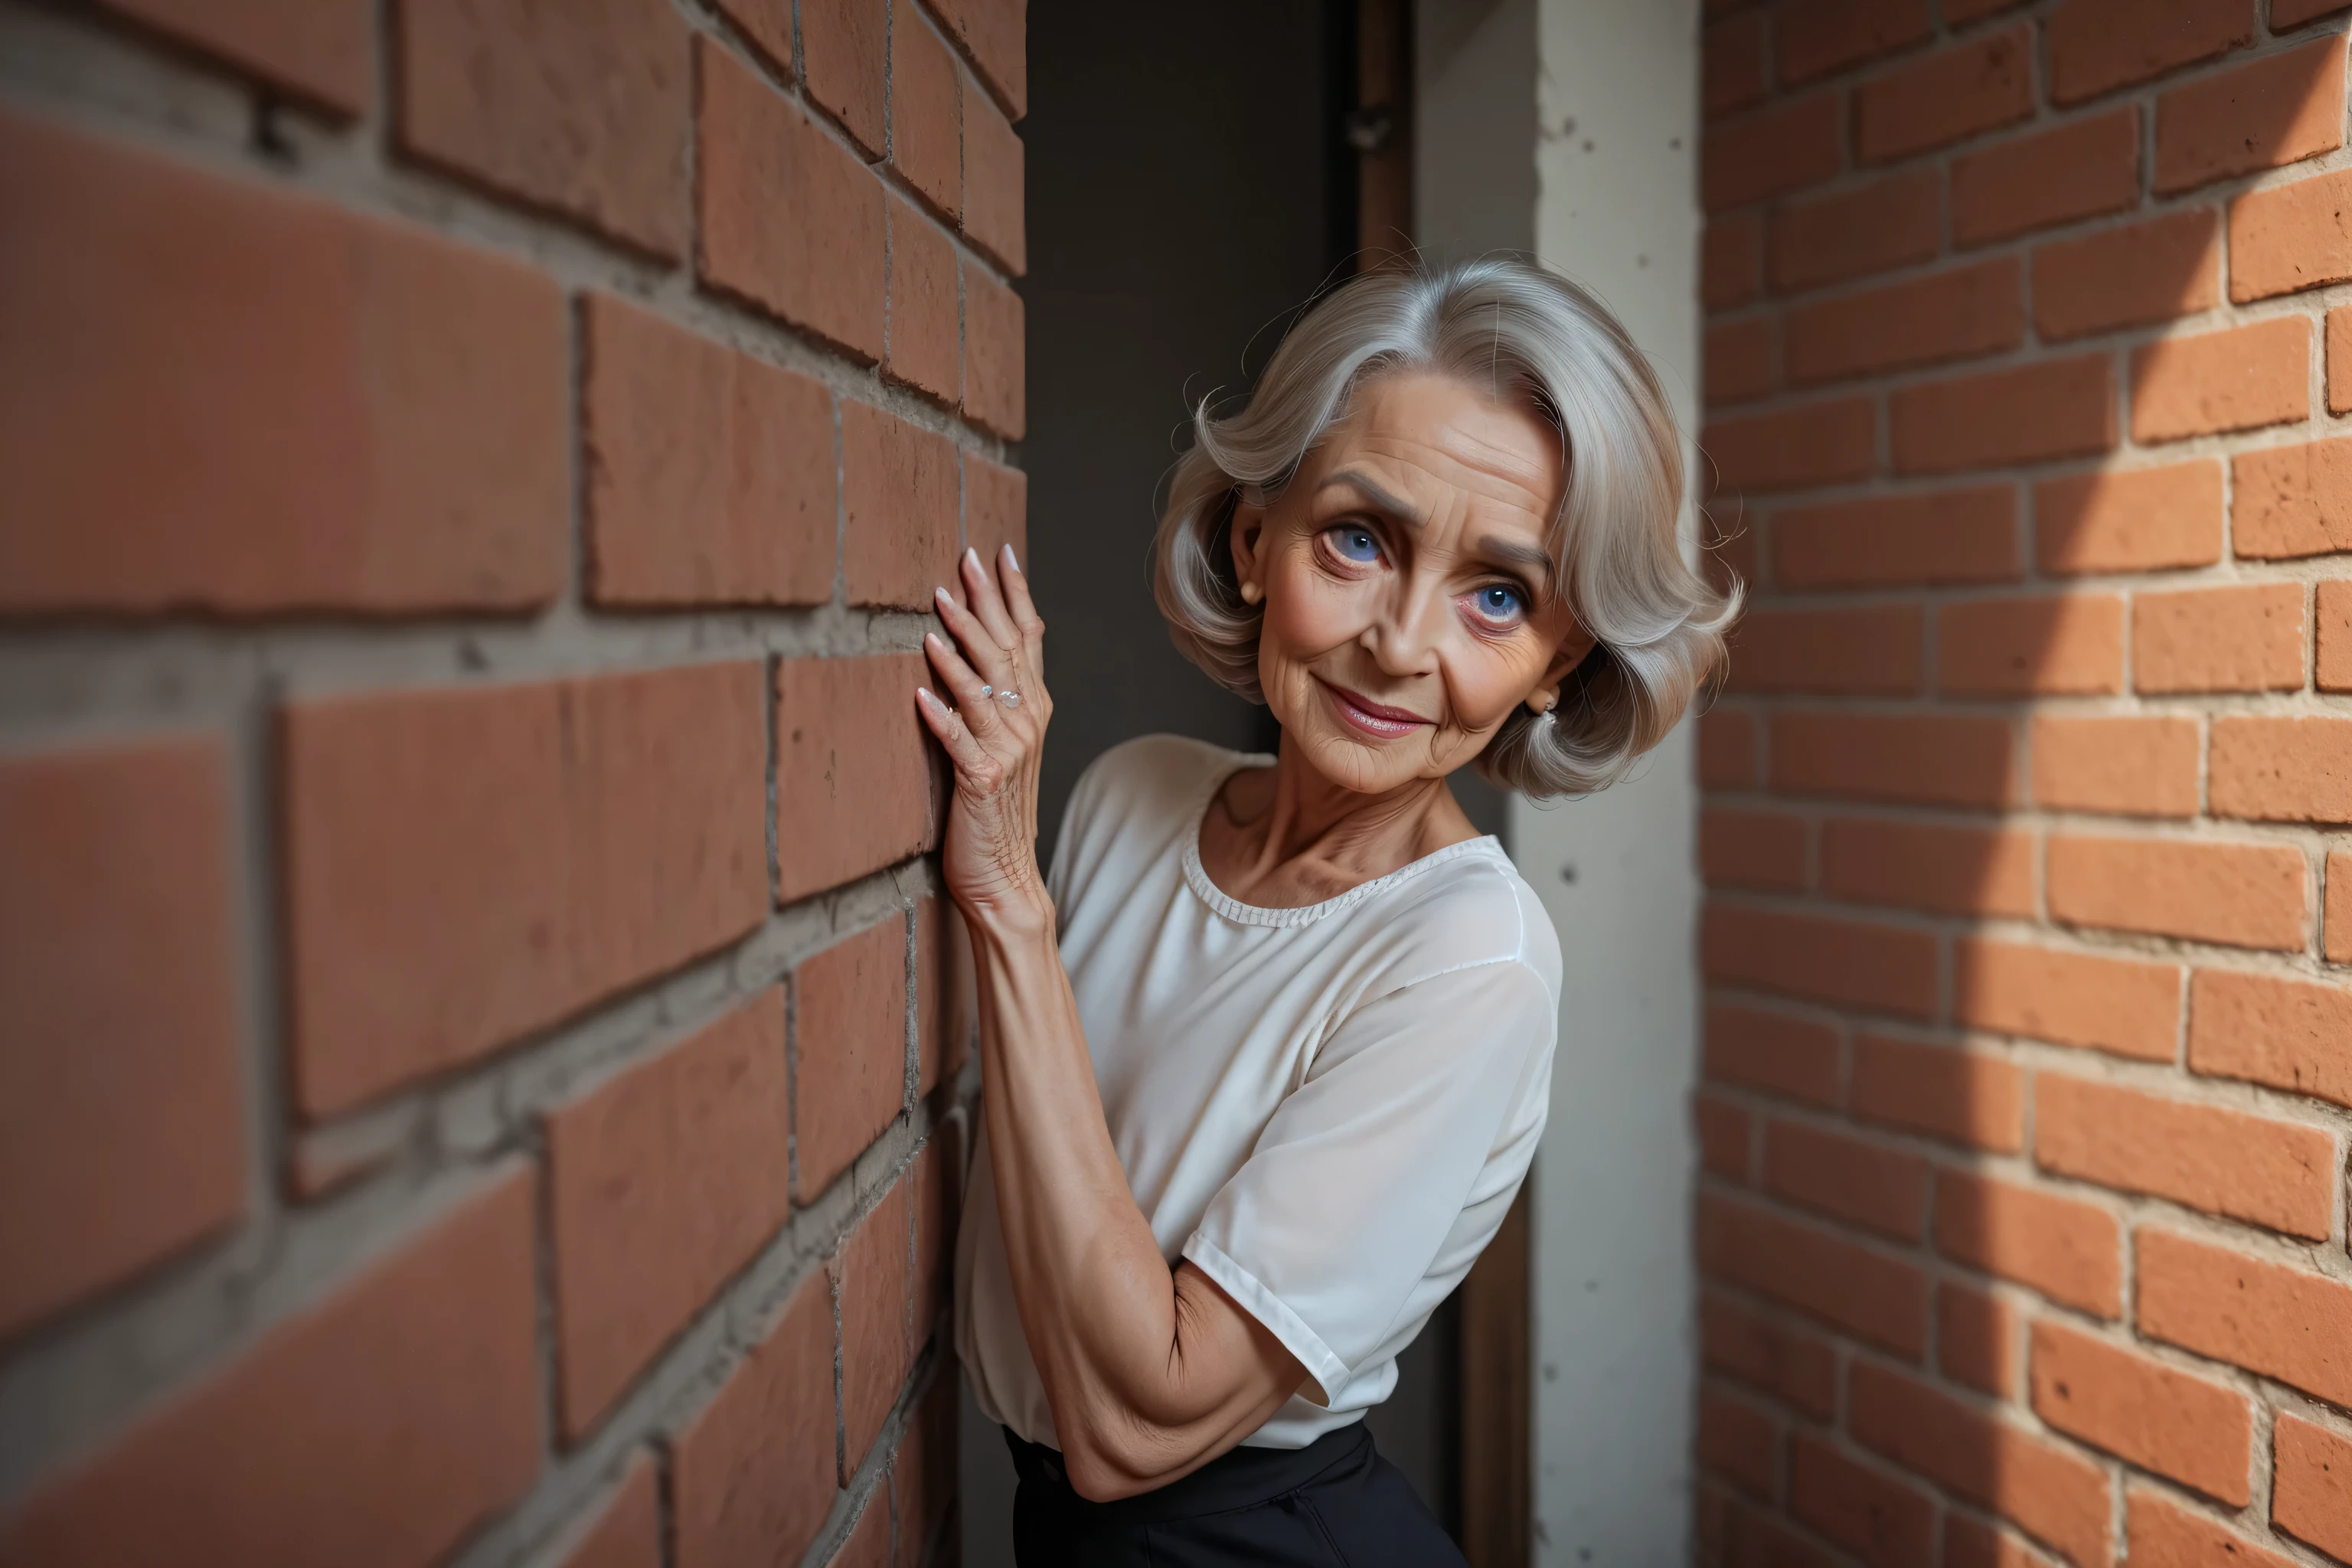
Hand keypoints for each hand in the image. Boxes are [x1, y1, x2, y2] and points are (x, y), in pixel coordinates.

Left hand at [916, 545, 1053, 930]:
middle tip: (964, 561)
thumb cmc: (994, 813)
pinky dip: (942, 715)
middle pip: (1006, 650)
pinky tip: (921, 692)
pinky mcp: (981, 782)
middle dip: (985, 602)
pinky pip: (959, 741)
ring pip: (984, 687)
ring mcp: (1007, 752)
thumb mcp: (1002, 747)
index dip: (1015, 593)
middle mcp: (1027, 723)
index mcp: (1033, 710)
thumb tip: (973, 650)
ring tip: (937, 608)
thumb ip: (993, 699)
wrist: (1005, 879)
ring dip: (960, 647)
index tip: (999, 553)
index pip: (1028, 638)